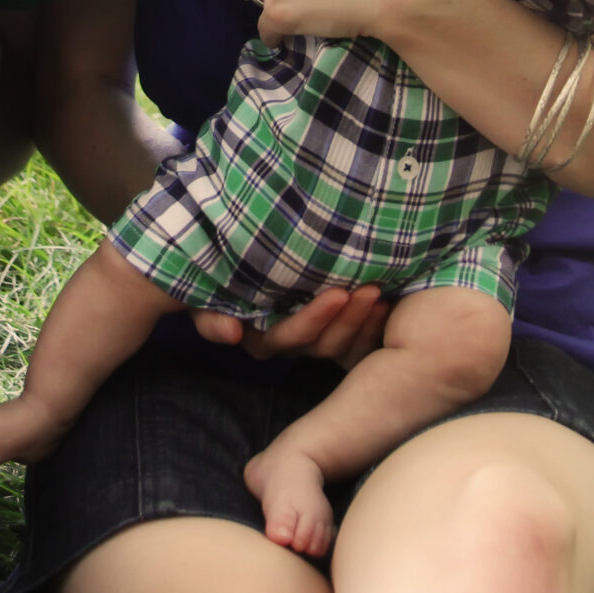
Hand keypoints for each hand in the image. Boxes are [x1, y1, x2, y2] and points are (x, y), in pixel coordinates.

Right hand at [190, 285, 390, 367]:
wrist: (238, 248)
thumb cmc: (220, 267)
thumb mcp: (204, 292)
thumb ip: (208, 314)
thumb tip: (231, 333)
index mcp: (260, 336)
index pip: (286, 338)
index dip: (313, 321)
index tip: (337, 294)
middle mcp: (290, 342)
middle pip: (322, 344)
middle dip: (348, 319)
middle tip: (370, 289)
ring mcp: (315, 338)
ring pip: (343, 344)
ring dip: (363, 321)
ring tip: (381, 292)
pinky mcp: (337, 330)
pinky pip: (358, 342)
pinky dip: (373, 325)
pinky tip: (389, 302)